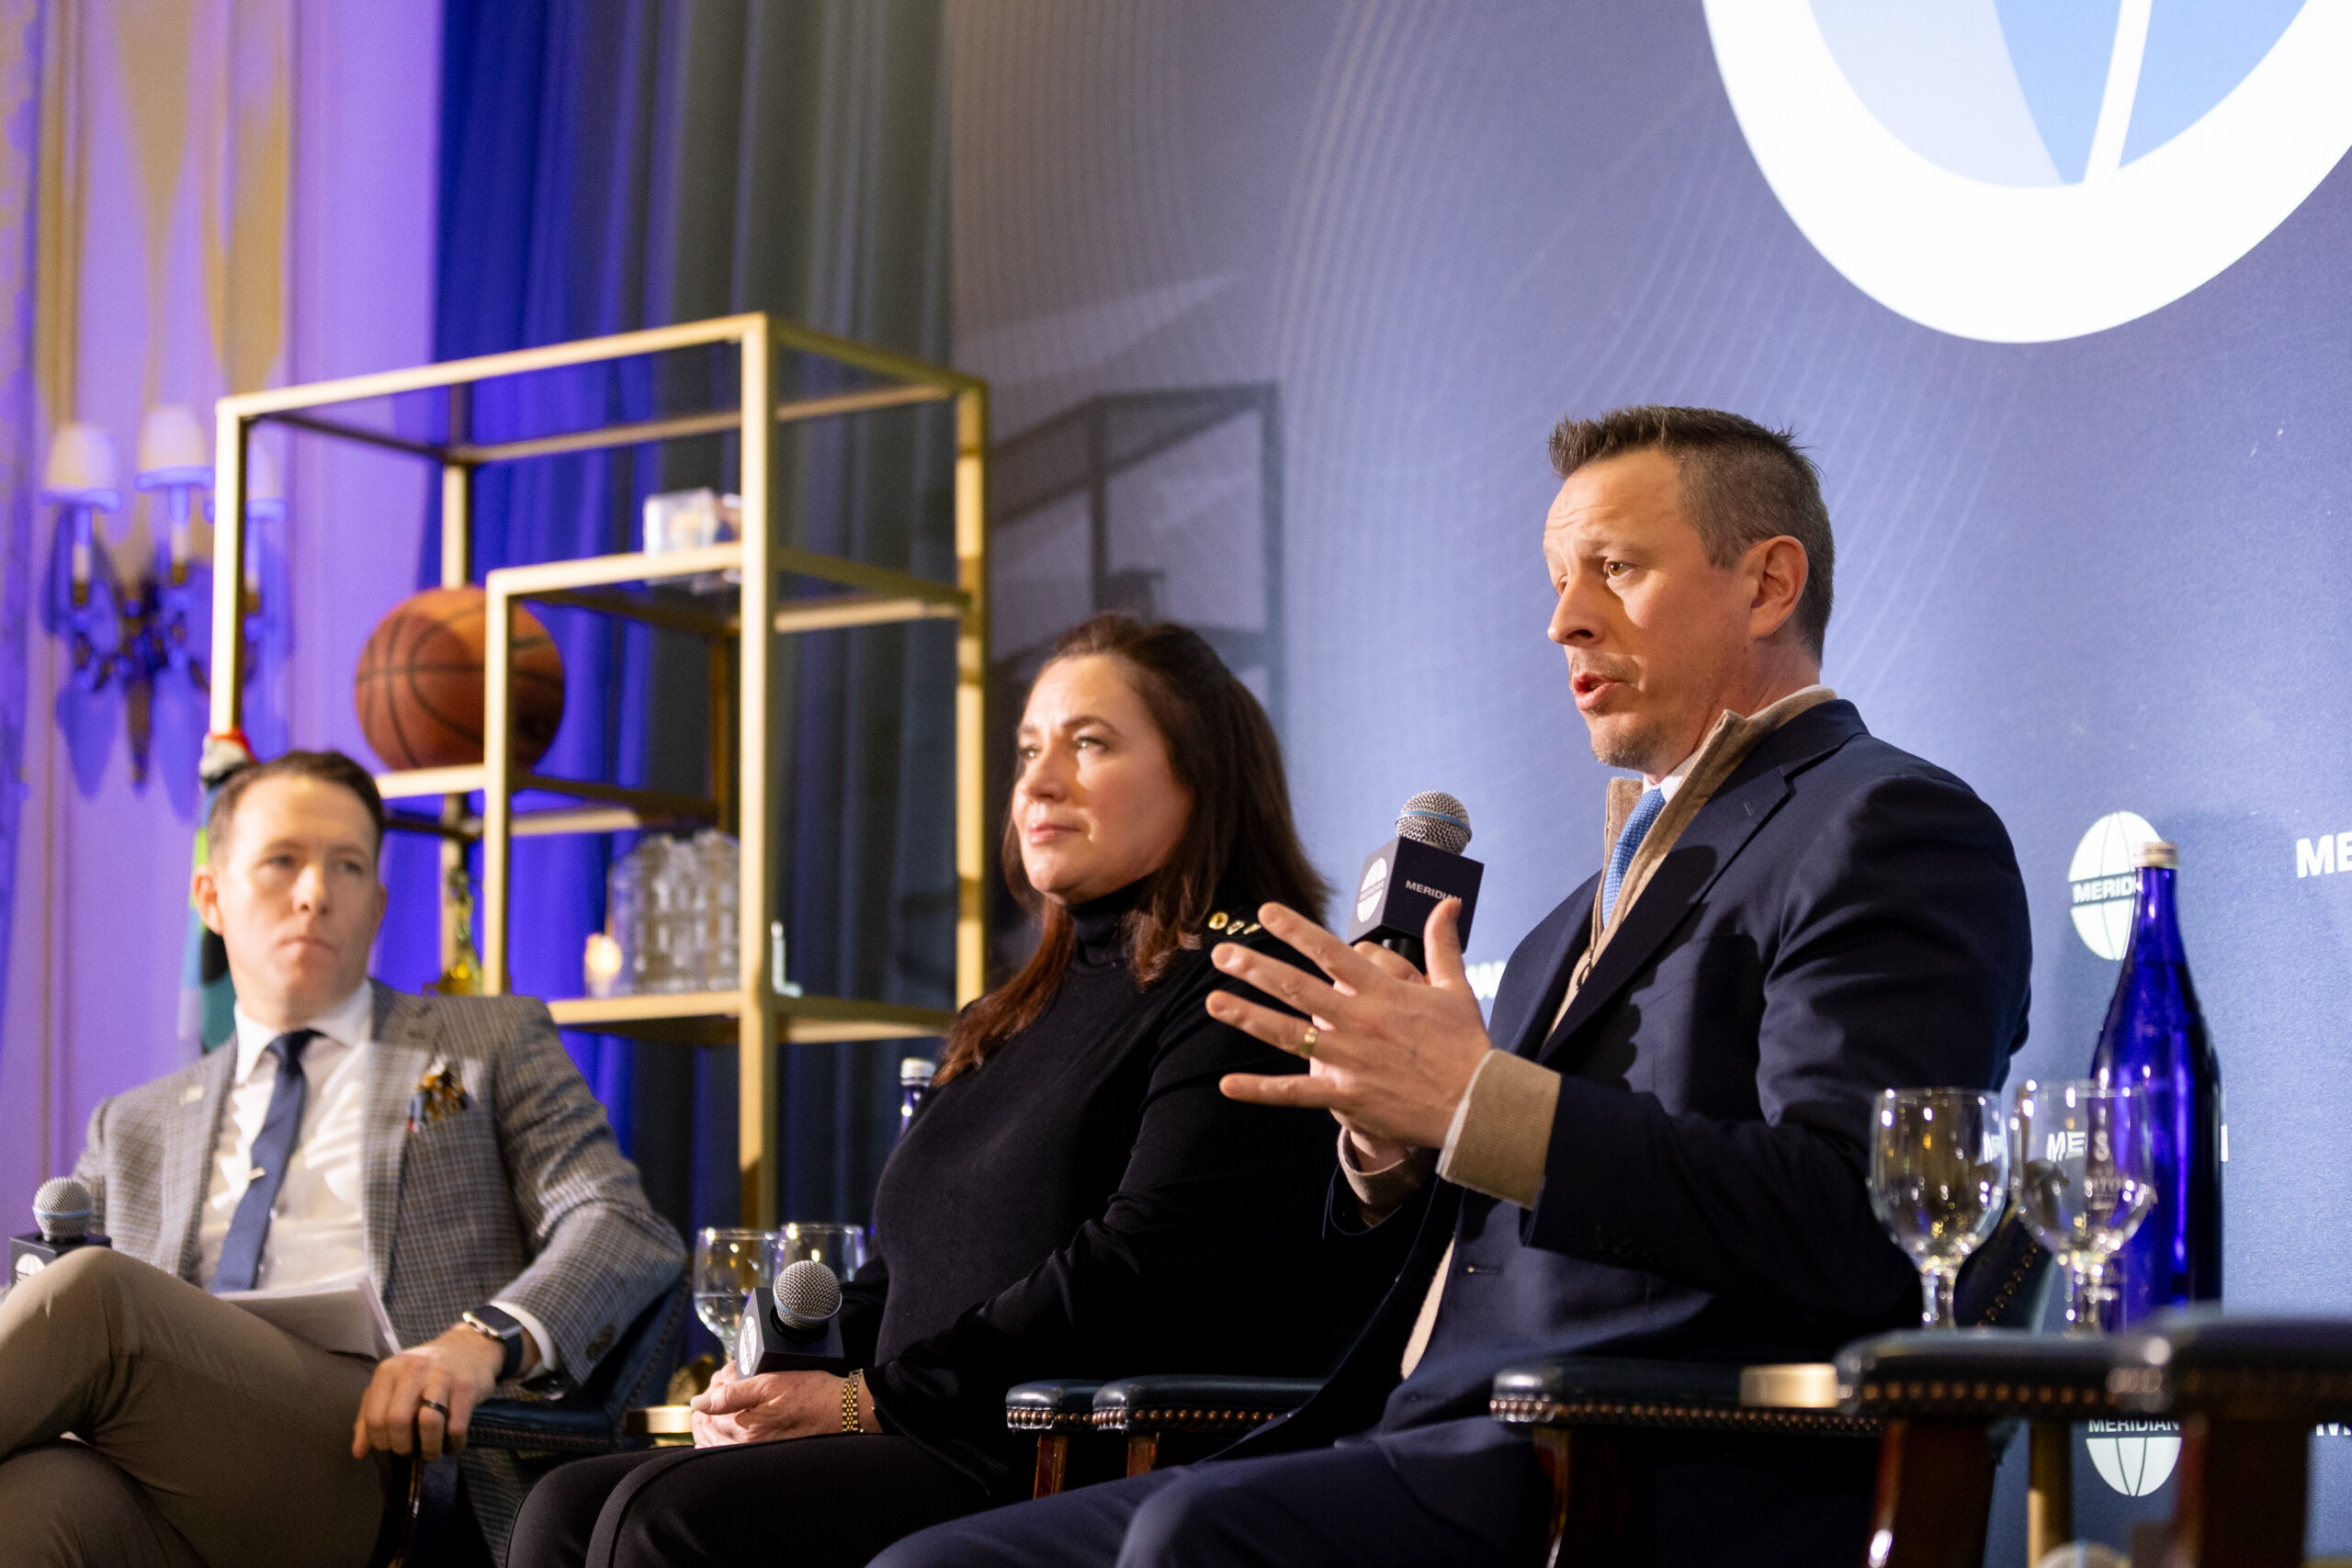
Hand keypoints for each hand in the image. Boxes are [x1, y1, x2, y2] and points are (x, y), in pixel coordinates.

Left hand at [352, 1323, 520, 1461]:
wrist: (468, 1349)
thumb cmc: (423, 1374)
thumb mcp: (391, 1387)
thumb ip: (370, 1416)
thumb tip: (358, 1452)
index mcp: (389, 1371)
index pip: (374, 1418)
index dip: (380, 1441)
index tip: (389, 1446)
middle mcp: (414, 1369)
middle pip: (398, 1420)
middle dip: (402, 1446)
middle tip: (408, 1451)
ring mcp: (443, 1376)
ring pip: (429, 1423)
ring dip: (429, 1448)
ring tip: (430, 1452)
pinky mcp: (467, 1386)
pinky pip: (456, 1427)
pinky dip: (453, 1444)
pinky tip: (451, 1444)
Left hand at [689, 1367, 844, 1445]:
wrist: (843, 1412)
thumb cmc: (813, 1394)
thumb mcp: (770, 1382)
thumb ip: (730, 1393)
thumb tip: (697, 1401)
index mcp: (744, 1429)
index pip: (708, 1408)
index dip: (713, 1386)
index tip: (725, 1373)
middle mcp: (745, 1447)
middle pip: (708, 1427)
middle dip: (710, 1403)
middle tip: (723, 1383)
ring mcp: (754, 1454)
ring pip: (715, 1442)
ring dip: (711, 1422)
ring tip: (719, 1404)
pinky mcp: (764, 1456)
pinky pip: (729, 1455)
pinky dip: (718, 1443)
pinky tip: (719, 1435)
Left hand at [1212, 898, 1491, 1151]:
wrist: (1476, 1105)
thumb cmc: (1466, 1046)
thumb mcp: (1455, 989)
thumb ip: (1442, 944)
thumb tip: (1448, 903)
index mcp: (1383, 992)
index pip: (1330, 952)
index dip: (1295, 930)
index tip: (1265, 912)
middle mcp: (1360, 1021)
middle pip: (1297, 988)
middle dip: (1256, 968)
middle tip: (1222, 953)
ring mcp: (1350, 1060)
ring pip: (1288, 1034)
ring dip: (1248, 1017)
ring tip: (1213, 1001)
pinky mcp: (1347, 1096)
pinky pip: (1296, 1093)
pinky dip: (1261, 1090)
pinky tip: (1227, 1084)